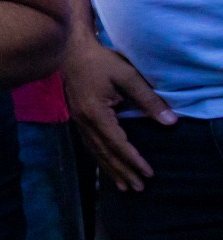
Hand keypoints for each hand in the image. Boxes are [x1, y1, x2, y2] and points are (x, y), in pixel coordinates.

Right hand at [62, 38, 175, 192]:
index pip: (117, 143)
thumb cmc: (100, 61)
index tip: (148, 173)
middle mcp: (84, 122)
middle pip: (105, 153)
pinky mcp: (77, 118)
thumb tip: (170, 121)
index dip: (133, 159)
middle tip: (137, 188)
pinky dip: (100, 158)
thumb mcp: (128, 76)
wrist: (69, 51)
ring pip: (95, 152)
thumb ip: (148, 100)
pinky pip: (89, 145)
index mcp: (95, 113)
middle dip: (122, 171)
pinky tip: (107, 165)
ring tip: (123, 185)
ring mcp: (78, 121)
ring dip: (110, 169)